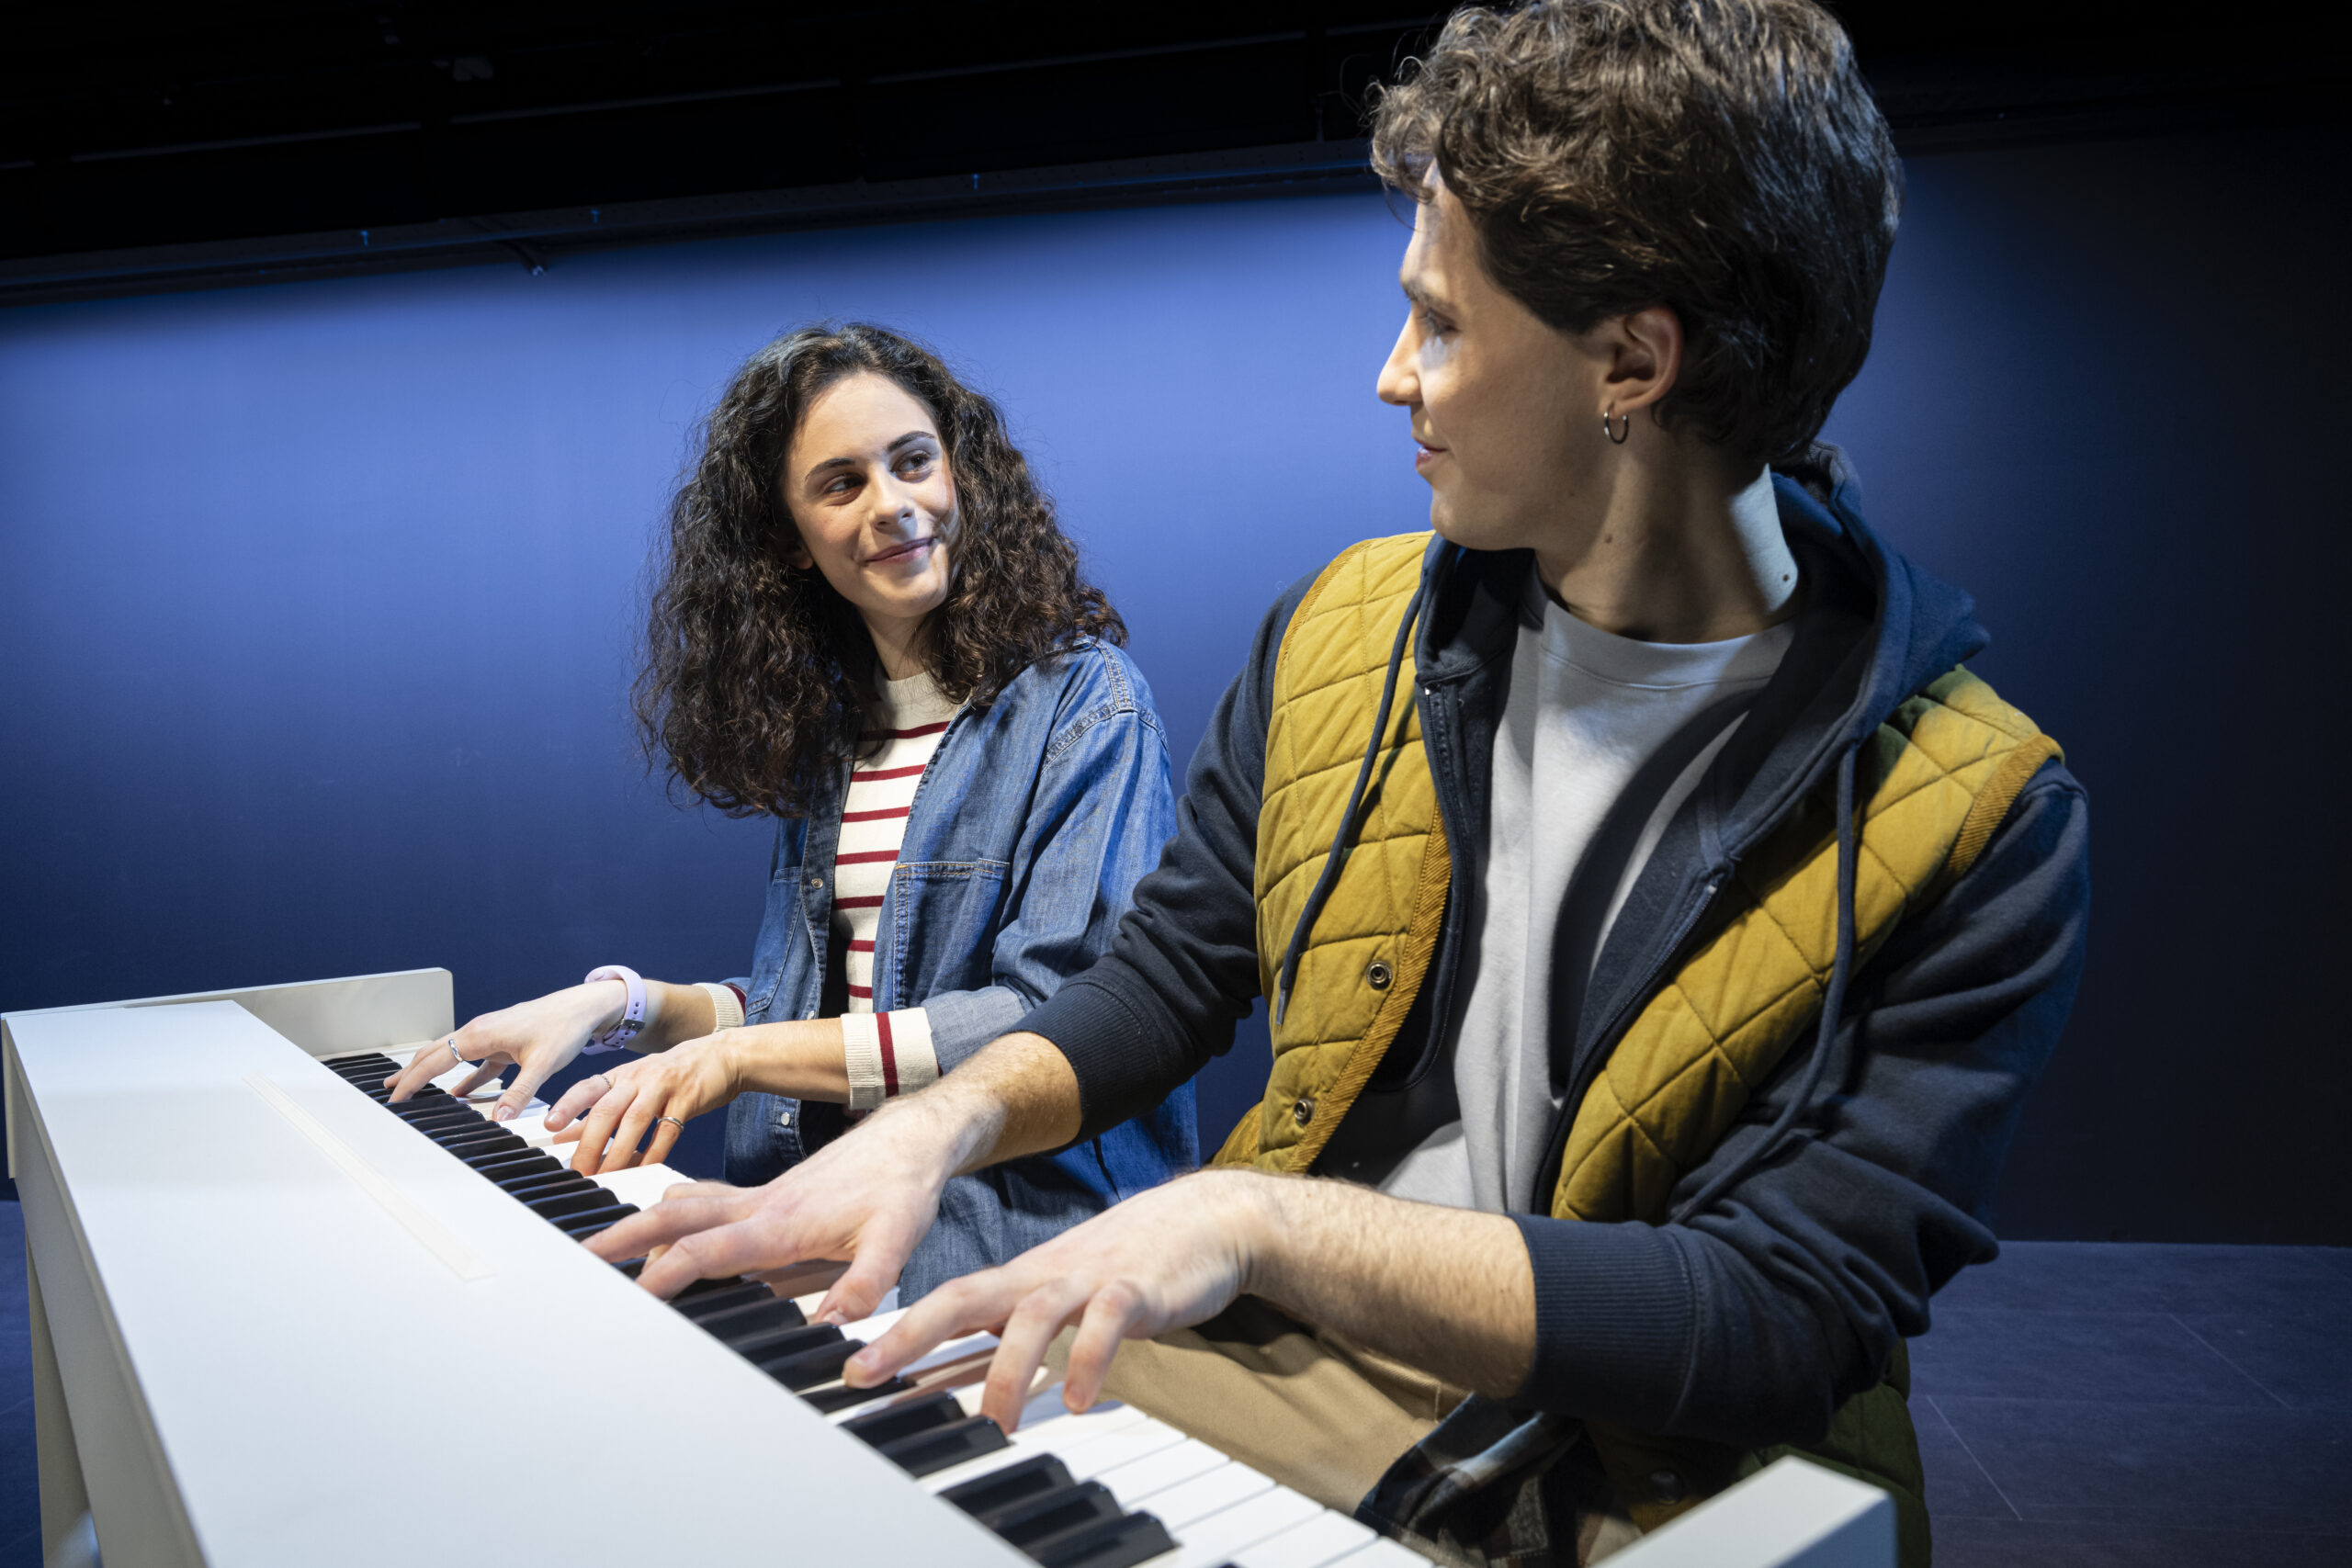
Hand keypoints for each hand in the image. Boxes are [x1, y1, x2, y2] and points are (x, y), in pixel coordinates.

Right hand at [382, 982, 621, 1120]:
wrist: (582, 1007)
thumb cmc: (563, 1027)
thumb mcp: (542, 1063)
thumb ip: (520, 1092)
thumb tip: (499, 1118)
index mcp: (479, 1034)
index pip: (434, 1060)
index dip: (412, 1080)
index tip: (395, 1098)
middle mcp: (479, 1032)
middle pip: (434, 1054)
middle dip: (410, 1073)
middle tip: (389, 1093)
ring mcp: (489, 1037)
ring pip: (451, 1056)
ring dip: (430, 1072)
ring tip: (410, 1088)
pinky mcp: (503, 1044)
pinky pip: (475, 1063)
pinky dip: (462, 1078)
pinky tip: (458, 1094)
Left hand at [545, 1034, 738, 1173]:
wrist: (720, 1056)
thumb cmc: (670, 1076)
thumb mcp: (632, 1087)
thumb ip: (598, 1111)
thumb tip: (562, 1136)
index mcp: (620, 1075)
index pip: (586, 1089)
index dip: (567, 1106)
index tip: (549, 1127)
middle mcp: (637, 1078)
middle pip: (607, 1110)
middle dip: (590, 1144)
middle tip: (579, 1171)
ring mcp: (663, 1087)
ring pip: (633, 1122)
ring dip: (617, 1154)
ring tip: (606, 1177)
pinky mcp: (687, 1100)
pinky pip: (666, 1132)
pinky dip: (653, 1154)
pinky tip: (644, 1169)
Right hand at [584, 1089, 967, 1321]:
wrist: (910, 1139)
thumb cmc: (900, 1188)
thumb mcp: (895, 1243)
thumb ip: (862, 1287)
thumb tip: (830, 1330)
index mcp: (780, 1223)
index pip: (708, 1251)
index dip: (666, 1276)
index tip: (630, 1298)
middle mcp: (758, 1206)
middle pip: (675, 1219)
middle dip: (625, 1238)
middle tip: (582, 1258)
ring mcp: (758, 1197)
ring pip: (684, 1205)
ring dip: (642, 1223)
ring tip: (604, 1246)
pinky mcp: (765, 1193)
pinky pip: (704, 1200)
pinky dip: (672, 1210)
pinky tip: (662, 1221)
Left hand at [843, 1170, 1271, 1432]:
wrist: (1206, 1220)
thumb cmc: (1128, 1264)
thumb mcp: (1063, 1295)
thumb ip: (1017, 1332)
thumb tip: (964, 1378)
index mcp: (1022, 1279)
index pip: (947, 1302)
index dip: (897, 1333)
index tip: (851, 1369)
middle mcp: (1045, 1275)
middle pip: (965, 1297)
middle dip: (910, 1336)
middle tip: (867, 1373)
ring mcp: (1089, 1278)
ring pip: (1033, 1315)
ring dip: (1008, 1370)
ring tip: (997, 1421)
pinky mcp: (1137, 1289)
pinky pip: (1107, 1321)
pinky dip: (1089, 1359)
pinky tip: (1079, 1398)